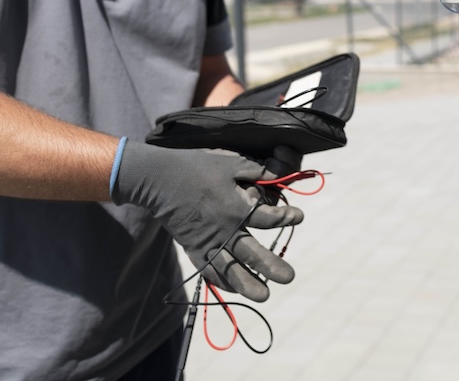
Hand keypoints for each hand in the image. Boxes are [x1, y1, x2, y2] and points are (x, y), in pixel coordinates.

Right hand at [110, 139, 303, 300]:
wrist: (159, 179)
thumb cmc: (197, 167)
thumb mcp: (232, 163)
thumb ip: (258, 172)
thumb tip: (283, 175)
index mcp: (236, 208)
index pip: (269, 218)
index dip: (286, 217)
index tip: (298, 217)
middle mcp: (224, 230)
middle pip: (251, 253)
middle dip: (271, 265)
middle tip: (289, 278)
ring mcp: (207, 243)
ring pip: (229, 269)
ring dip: (247, 284)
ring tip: (264, 296)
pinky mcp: (193, 249)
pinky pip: (208, 270)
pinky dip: (221, 282)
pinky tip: (236, 290)